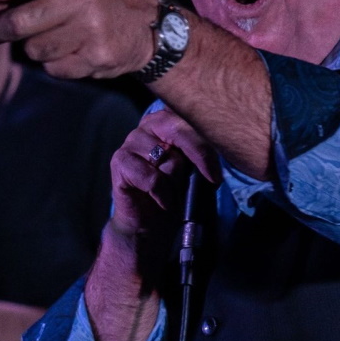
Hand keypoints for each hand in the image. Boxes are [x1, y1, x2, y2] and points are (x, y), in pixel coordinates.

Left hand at [0, 0, 157, 78]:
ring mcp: (91, 30)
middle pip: (19, 23)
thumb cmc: (99, 0)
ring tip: (60, 38)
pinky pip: (54, 68)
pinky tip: (76, 51)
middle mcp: (83, 0)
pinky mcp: (96, 57)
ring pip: (34, 50)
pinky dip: (58, 64)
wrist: (150, 27)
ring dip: (38, 48)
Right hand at [110, 108, 220, 236]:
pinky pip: (152, 178)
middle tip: (212, 179)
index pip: (192, 119)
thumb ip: (202, 153)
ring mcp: (132, 141)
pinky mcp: (119, 161)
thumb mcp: (194, 168)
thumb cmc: (175, 190)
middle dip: (200, 155)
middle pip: (179, 131)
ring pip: (168, 158)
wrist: (149, 222)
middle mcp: (149, 123)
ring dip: (177, 182)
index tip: (220, 170)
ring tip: (176, 193)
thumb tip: (220, 148)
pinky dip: (163, 194)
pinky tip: (164, 201)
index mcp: (169, 118)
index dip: (208, 144)